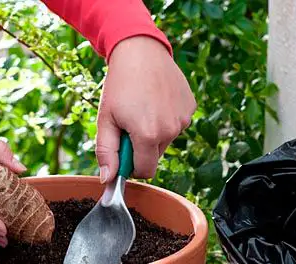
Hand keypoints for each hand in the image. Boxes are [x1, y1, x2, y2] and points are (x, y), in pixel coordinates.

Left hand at [96, 36, 195, 180]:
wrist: (140, 50)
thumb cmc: (119, 86)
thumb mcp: (105, 121)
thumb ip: (106, 153)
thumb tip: (108, 180)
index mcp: (148, 135)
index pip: (145, 171)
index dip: (131, 166)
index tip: (123, 151)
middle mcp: (171, 130)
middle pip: (154, 157)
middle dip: (140, 148)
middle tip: (129, 124)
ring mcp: (183, 119)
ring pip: (165, 142)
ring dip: (152, 134)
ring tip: (142, 109)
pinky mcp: (190, 108)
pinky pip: (175, 125)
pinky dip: (164, 120)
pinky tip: (155, 101)